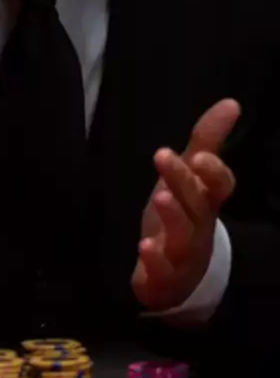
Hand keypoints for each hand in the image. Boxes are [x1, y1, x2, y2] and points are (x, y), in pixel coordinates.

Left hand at [131, 99, 239, 311]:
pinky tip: (144, 246)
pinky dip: (154, 259)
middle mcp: (199, 224)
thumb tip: (231, 102)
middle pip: (196, 203)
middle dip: (182, 180)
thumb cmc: (184, 213)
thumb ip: (207, 139)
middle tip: (163, 155)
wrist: (177, 274)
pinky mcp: (163, 274)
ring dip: (173, 216)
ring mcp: (183, 252)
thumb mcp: (191, 174)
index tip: (199, 155)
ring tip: (160, 196)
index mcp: (206, 199)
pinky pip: (162, 269)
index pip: (220, 185)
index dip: (213, 171)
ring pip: (183, 234)